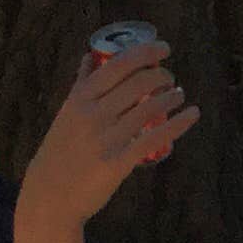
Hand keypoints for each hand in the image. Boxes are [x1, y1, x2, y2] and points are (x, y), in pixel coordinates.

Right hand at [22, 48, 198, 230]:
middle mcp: (92, 115)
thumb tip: (90, 56)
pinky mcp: (118, 162)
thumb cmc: (60, 150)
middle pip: (138, 83)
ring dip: (172, 97)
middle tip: (169, 78)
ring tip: (179, 95)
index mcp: (79, 99)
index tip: (163, 47)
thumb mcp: (65, 113)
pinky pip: (155, 138)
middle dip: (162, 75)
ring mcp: (106, 139)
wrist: (49, 194)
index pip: (117, 65)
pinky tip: (192, 114)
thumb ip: (80, 85)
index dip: (144, 52)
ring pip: (149, 108)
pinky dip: (178, 123)